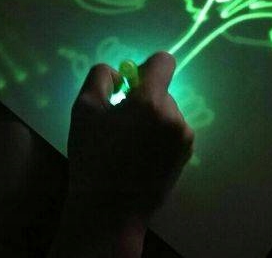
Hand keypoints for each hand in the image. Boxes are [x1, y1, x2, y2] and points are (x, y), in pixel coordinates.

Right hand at [49, 52, 193, 257]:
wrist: (110, 210)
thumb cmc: (93, 158)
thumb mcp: (84, 109)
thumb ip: (101, 76)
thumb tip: (120, 73)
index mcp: (151, 102)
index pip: (163, 61)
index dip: (145, 66)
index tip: (130, 85)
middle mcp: (175, 116)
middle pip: (162, 89)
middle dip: (143, 98)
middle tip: (122, 122)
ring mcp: (184, 137)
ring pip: (167, 110)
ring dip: (151, 117)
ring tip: (131, 143)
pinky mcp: (187, 154)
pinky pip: (173, 129)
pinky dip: (160, 133)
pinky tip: (143, 154)